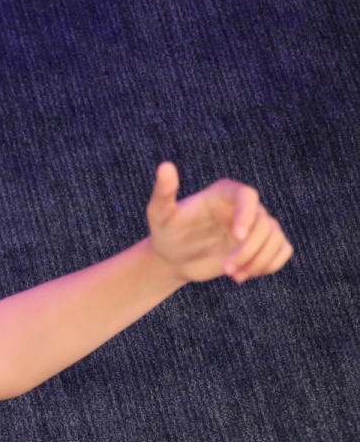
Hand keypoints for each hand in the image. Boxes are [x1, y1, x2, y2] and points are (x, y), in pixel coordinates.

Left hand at [146, 162, 293, 282]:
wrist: (175, 257)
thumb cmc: (166, 233)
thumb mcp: (160, 214)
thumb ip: (163, 192)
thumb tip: (165, 166)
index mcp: (224, 194)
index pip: (248, 196)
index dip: (248, 215)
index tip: (237, 236)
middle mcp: (243, 207)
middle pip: (264, 223)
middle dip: (248, 250)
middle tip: (225, 269)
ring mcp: (255, 225)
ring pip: (276, 238)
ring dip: (259, 261)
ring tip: (234, 275)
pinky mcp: (261, 243)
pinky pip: (283, 250)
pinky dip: (270, 265)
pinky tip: (245, 275)